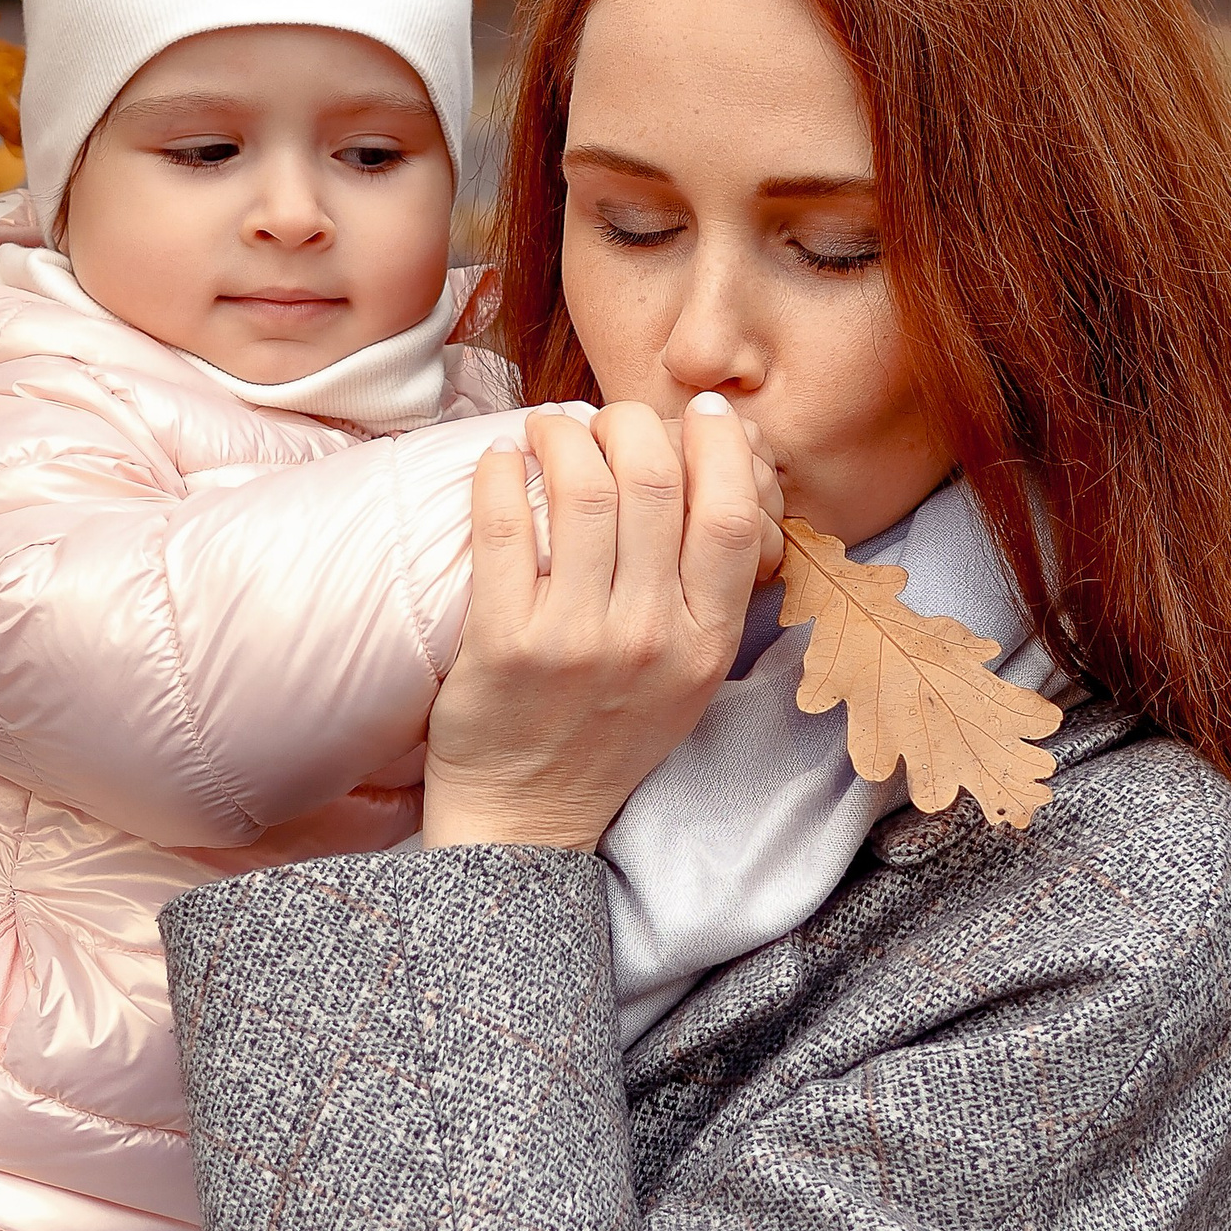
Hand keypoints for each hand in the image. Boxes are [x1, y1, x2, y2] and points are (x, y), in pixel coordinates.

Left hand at [420, 395, 765, 851]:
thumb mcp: (687, 675)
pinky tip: (500, 459)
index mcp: (704, 643)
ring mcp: (575, 640)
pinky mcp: (504, 642)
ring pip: (582, 489)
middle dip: (630, 423)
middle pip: (653, 480)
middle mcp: (649, 639)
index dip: (718, 444)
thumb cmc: (606, 732)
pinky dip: (499, 472)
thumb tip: (714, 471)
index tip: (697, 412)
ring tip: (548, 429)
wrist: (526, 817)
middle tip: (606, 419)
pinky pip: (505, 526)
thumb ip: (704, 587)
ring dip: (561, 434)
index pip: (731, 513)